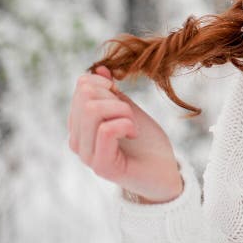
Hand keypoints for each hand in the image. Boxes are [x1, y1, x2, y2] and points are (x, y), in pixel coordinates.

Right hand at [67, 65, 182, 202]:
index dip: (107, 83)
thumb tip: (98, 69)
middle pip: (86, 95)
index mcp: (80, 125)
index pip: (82, 86)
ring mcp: (87, 155)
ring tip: (132, 125)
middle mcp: (77, 140)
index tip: (122, 98)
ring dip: (122, 111)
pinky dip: (126, 124)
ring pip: (93, 110)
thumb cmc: (147, 142)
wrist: (165, 172)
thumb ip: (112, 92)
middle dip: (115, 97)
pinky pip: (106, 129)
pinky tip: (133, 133)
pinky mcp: (101, 166)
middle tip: (129, 115)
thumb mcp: (128, 110)